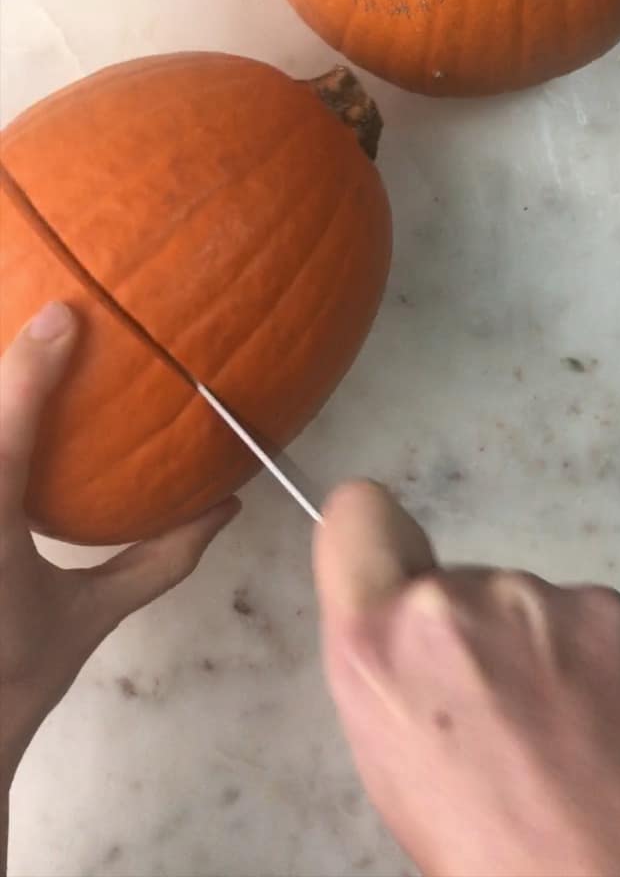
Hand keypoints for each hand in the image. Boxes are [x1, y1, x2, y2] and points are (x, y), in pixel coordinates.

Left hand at [0, 302, 238, 792]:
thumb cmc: (17, 674)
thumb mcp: (89, 616)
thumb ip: (160, 559)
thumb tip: (226, 504)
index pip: (7, 436)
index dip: (31, 370)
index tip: (64, 316)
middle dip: (7, 358)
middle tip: (48, 315)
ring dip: (3, 392)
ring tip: (28, 345)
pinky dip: (0, 422)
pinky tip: (14, 409)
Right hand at [315, 481, 619, 876]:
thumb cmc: (484, 849)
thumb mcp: (388, 758)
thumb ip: (389, 667)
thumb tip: (410, 634)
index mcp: (374, 643)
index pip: (357, 513)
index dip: (377, 538)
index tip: (401, 571)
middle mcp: (448, 603)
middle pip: (451, 582)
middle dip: (469, 631)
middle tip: (497, 713)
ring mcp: (536, 599)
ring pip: (521, 603)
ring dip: (532, 646)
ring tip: (556, 728)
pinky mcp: (609, 609)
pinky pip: (584, 616)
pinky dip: (590, 657)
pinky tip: (598, 718)